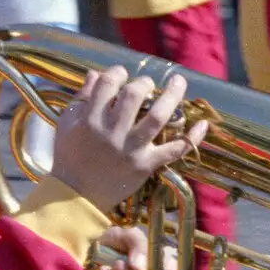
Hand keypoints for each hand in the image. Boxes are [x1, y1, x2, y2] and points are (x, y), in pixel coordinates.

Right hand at [51, 67, 209, 213]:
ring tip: (179, 83)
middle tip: (149, 84)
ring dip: (172, 97)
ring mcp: (131, 149)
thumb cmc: (69, 157)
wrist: (75, 196)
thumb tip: (95, 73)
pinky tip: (202, 124)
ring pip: (157, 117)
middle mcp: (112, 132)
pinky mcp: (146, 165)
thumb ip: (82, 98)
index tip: (123, 74)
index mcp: (90, 119)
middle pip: (134, 96)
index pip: (107, 84)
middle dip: (145, 83)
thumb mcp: (67, 124)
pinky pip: (174, 150)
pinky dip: (191, 137)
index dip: (117, 73)